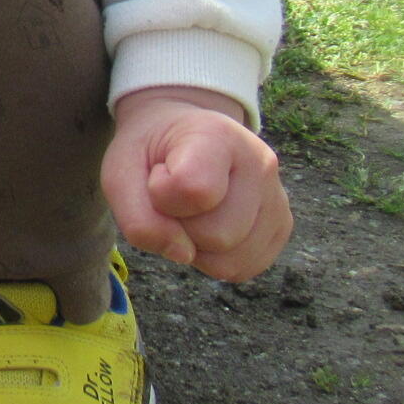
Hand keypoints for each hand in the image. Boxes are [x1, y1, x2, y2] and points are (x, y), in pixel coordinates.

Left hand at [102, 86, 291, 281]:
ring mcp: (278, 196)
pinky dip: (214, 258)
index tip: (158, 174)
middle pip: (216, 235)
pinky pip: (243, 269)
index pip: (193, 191)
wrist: (179, 134)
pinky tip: (207, 226)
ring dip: (197, 247)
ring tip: (191, 211)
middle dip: (180, 226)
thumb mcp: (120, 173)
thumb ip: (138, 218)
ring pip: (231, 260)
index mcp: (218, 136)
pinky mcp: (282, 226)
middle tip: (173, 196)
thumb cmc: (149, 154)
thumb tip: (182, 255)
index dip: (160, 196)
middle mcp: (260, 163)